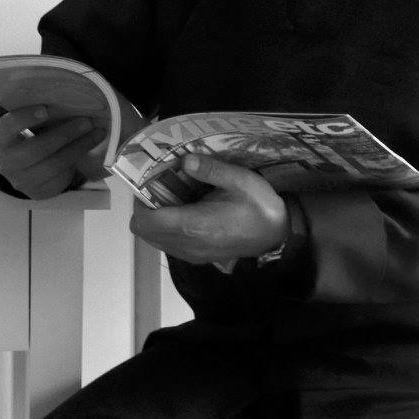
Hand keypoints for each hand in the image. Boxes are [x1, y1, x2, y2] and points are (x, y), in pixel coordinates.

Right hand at [0, 105, 106, 198]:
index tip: (46, 108)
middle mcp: (6, 163)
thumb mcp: (26, 126)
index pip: (8, 127)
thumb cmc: (28, 137)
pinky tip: (90, 147)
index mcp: (0, 140)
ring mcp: (22, 180)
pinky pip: (62, 176)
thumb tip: (68, 96)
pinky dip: (78, 159)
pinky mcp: (39, 191)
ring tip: (97, 132)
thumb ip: (38, 113)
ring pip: (54, 164)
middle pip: (38, 148)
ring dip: (80, 146)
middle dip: (65, 134)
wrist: (24, 170)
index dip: (25, 118)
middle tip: (87, 121)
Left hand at [129, 154, 288, 265]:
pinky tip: (184, 210)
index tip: (150, 181)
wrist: (278, 234)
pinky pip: (168, 245)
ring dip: (155, 219)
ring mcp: (191, 254)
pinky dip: (166, 229)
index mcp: (194, 225)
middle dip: (144, 208)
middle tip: (159, 186)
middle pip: (144, 232)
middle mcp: (187, 244)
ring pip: (154, 240)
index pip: (147, 220)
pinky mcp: (197, 258)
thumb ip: (211, 170)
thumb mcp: (240, 179)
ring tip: (172, 196)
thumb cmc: (258, 205)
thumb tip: (184, 160)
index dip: (140, 201)